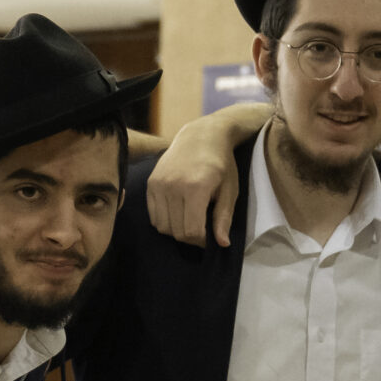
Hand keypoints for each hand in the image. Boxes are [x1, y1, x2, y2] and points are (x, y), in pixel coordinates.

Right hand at [147, 120, 246, 248]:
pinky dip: (165, 222)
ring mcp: (159, 184)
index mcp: (196, 188)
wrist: (201, 136)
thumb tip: (222, 244)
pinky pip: (153, 216)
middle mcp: (173, 186)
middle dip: (191, 239)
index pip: (192, 231)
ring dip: (177, 231)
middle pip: (177, 232)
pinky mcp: (150, 183)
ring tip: (190, 221)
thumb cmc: (221, 164)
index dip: (202, 242)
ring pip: (163, 227)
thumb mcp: (229, 190)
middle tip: (202, 231)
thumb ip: (223, 218)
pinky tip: (178, 214)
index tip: (210, 238)